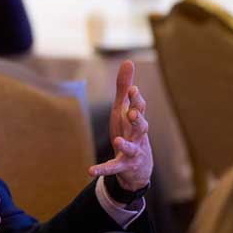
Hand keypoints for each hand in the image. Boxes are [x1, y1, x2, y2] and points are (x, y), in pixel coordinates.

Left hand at [88, 60, 152, 191]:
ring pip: (132, 147)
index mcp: (136, 121)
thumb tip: (128, 61)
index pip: (139, 108)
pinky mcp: (123, 166)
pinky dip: (102, 169)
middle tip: (132, 113)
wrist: (138, 166)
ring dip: (125, 143)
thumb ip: (124, 88)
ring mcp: (132, 152)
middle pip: (141, 126)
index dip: (136, 99)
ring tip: (117, 140)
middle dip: (137, 119)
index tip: (133, 89)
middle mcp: (138, 135)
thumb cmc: (130, 131)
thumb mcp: (124, 109)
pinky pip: (113, 168)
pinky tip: (90, 170)